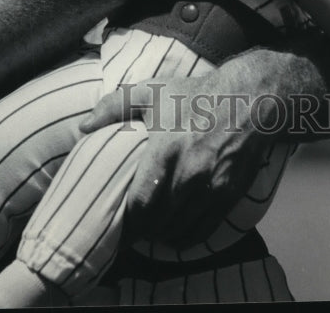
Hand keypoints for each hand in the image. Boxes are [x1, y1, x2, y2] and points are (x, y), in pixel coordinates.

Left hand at [79, 58, 268, 246]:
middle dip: (141, 230)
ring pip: (179, 229)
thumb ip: (114, 107)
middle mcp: (189, 173)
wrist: (246, 99)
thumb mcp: (151, 91)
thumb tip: (83, 126)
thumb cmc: (193, 95)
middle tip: (128, 230)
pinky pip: (203, 230)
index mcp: (166, 148)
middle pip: (158, 221)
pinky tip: (175, 231)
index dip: (126, 219)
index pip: (141, 202)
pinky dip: (185, 237)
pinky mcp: (228, 195)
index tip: (115, 222)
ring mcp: (212, 187)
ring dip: (162, 234)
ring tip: (149, 230)